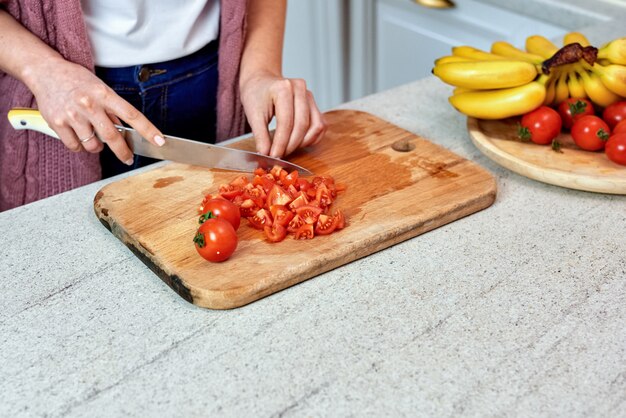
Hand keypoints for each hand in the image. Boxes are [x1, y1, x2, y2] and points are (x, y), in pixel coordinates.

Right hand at [26, 57, 163, 164]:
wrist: (46, 72)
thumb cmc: (76, 80)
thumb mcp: (100, 88)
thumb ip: (112, 110)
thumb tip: (125, 131)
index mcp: (104, 94)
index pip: (132, 115)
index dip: (148, 130)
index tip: (160, 141)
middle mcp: (89, 104)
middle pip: (113, 136)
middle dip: (123, 152)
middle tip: (128, 158)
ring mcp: (72, 114)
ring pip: (93, 145)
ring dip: (97, 147)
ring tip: (94, 136)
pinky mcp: (57, 123)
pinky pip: (75, 146)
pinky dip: (79, 146)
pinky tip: (78, 136)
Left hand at [240, 71, 325, 157]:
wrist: (261, 81)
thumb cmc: (256, 94)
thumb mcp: (253, 115)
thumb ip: (260, 136)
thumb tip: (266, 155)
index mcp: (283, 88)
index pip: (286, 121)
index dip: (281, 142)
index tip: (274, 156)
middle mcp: (300, 89)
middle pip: (302, 125)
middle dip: (291, 145)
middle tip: (279, 155)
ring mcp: (310, 96)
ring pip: (315, 127)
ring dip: (303, 143)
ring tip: (287, 149)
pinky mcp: (314, 105)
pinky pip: (320, 126)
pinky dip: (311, 138)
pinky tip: (298, 143)